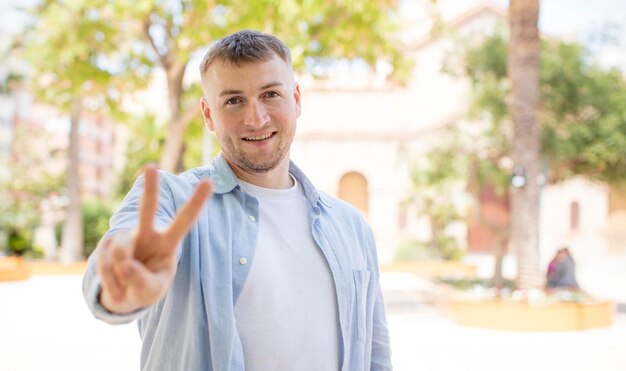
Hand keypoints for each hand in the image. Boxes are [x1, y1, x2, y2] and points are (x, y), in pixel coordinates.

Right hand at [97, 165, 212, 313]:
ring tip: (126, 290)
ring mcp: (125, 239)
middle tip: (151, 167)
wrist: (124, 296)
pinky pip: (105, 265)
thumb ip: (142, 280)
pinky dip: (111, 284)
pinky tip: (117, 293)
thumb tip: (124, 264)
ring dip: (121, 276)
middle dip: (149, 189)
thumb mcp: (151, 291)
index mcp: (168, 242)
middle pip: (147, 210)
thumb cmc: (146, 288)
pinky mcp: (105, 247)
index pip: (184, 221)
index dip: (196, 202)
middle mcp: (146, 234)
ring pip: (120, 251)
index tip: (208, 182)